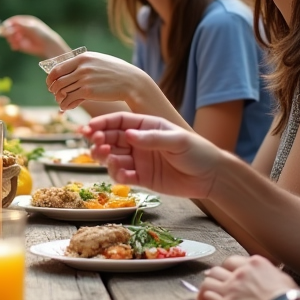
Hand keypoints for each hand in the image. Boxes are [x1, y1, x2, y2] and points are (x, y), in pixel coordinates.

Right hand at [2, 15, 68, 58]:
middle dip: (8, 33)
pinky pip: (13, 44)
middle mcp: (21, 28)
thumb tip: (6, 25)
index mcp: (24, 21)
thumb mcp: (30, 27)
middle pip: (9, 29)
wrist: (47, 45)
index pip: (13, 21)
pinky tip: (16, 47)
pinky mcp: (20, 44)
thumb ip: (19, 25)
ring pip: (10, 37)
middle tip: (10, 36)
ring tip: (17, 42)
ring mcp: (20, 36)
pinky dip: (13, 45)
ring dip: (11, 39)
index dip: (8, 23)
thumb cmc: (40, 33)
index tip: (4, 27)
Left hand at [47, 52, 154, 110]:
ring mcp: (84, 80)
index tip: (50, 84)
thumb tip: (65, 73)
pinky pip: (69, 100)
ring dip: (59, 99)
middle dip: (54, 90)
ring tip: (62, 103)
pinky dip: (65, 105)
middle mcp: (81, 67)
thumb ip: (82, 65)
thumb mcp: (97, 61)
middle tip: (56, 95)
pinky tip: (67, 107)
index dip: (50, 78)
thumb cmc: (115, 72)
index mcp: (82, 58)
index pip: (57, 68)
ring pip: (62, 91)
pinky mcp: (88, 92)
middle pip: (57, 81)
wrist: (132, 82)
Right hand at [83, 112, 222, 197]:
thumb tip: (128, 135)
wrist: (210, 177)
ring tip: (105, 158)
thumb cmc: (197, 152)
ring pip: (112, 157)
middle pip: (111, 138)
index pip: (119, 121)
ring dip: (104, 157)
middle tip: (95, 144)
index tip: (89, 128)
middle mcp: (138, 142)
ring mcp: (138, 160)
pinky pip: (122, 176)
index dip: (102, 123)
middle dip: (99, 140)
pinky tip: (122, 174)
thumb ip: (152, 138)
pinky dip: (117, 175)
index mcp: (146, 126)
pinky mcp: (141, 178)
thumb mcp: (177, 141)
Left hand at [196, 255, 298, 299]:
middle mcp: (239, 274)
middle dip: (214, 279)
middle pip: (215, 271)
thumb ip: (268, 274)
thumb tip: (267, 278)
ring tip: (206, 299)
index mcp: (253, 264)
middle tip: (215, 286)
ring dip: (206, 291)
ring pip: (207, 284)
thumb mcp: (281, 277)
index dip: (226, 269)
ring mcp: (230, 289)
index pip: (231, 262)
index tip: (226, 275)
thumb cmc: (289, 298)